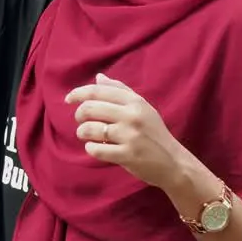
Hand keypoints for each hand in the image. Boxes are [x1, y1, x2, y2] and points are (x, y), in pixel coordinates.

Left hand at [67, 73, 192, 190]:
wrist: (173, 162)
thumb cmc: (154, 133)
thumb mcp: (142, 107)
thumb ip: (120, 91)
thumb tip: (98, 77)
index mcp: (135, 101)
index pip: (98, 91)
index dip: (78, 93)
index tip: (68, 99)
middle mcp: (132, 116)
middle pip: (90, 108)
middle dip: (79, 115)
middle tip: (80, 121)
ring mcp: (130, 136)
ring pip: (90, 129)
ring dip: (82, 132)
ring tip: (86, 135)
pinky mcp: (128, 155)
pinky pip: (96, 149)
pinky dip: (91, 148)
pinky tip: (95, 148)